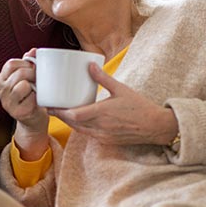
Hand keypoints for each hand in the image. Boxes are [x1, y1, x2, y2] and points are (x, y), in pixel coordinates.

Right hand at [0, 51, 48, 155]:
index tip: (32, 68)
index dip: (25, 63)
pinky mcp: (18, 112)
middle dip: (33, 74)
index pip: (11, 64)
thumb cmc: (30, 97)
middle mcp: (2, 91)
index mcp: (2, 80)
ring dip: (34, 86)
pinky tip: (37, 100)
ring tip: (37, 90)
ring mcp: (8, 102)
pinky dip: (37, 98)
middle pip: (19, 73)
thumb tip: (33, 50)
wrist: (33, 120)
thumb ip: (28, 64)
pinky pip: (30, 99)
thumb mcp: (26, 78)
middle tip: (39, 79)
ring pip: (23, 85)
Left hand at [48, 63, 178, 145]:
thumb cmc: (139, 106)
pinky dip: (80, 127)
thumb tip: (89, 65)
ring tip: (60, 112)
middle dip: (60, 116)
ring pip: (79, 130)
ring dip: (69, 122)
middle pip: (73, 124)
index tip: (50, 105)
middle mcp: (100, 126)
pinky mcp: (106, 141)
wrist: (155, 127)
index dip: (60, 112)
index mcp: (102, 113)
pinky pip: (88, 134)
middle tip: (50, 107)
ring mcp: (103, 136)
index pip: (74, 115)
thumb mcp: (121, 89)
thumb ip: (103, 78)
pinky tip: (77, 120)